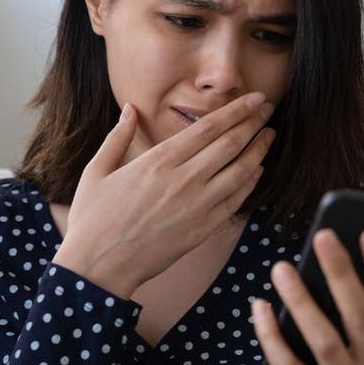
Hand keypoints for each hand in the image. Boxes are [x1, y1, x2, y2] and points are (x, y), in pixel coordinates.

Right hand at [53, 91, 275, 298]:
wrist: (99, 266)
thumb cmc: (93, 218)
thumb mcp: (97, 171)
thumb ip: (118, 137)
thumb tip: (129, 109)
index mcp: (159, 160)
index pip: (208, 127)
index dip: (236, 110)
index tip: (253, 98)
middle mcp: (183, 179)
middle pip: (230, 143)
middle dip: (254, 122)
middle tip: (268, 108)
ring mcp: (197, 206)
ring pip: (240, 170)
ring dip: (259, 149)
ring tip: (269, 135)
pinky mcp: (202, 229)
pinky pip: (235, 201)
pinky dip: (251, 182)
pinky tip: (257, 170)